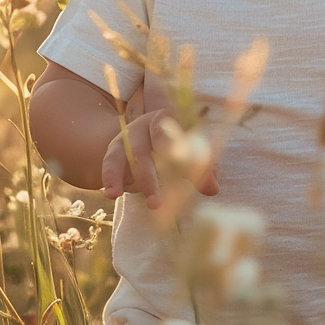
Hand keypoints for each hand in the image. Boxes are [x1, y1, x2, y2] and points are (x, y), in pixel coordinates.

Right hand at [101, 109, 218, 208]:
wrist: (139, 143)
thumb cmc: (173, 148)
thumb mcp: (189, 156)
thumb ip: (203, 170)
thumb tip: (213, 189)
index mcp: (170, 120)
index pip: (177, 126)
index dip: (183, 143)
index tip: (186, 161)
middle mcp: (148, 124)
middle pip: (154, 141)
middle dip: (164, 168)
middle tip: (165, 197)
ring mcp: (128, 137)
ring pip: (133, 154)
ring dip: (142, 180)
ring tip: (151, 204)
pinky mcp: (114, 152)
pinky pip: (111, 164)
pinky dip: (111, 178)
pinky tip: (112, 193)